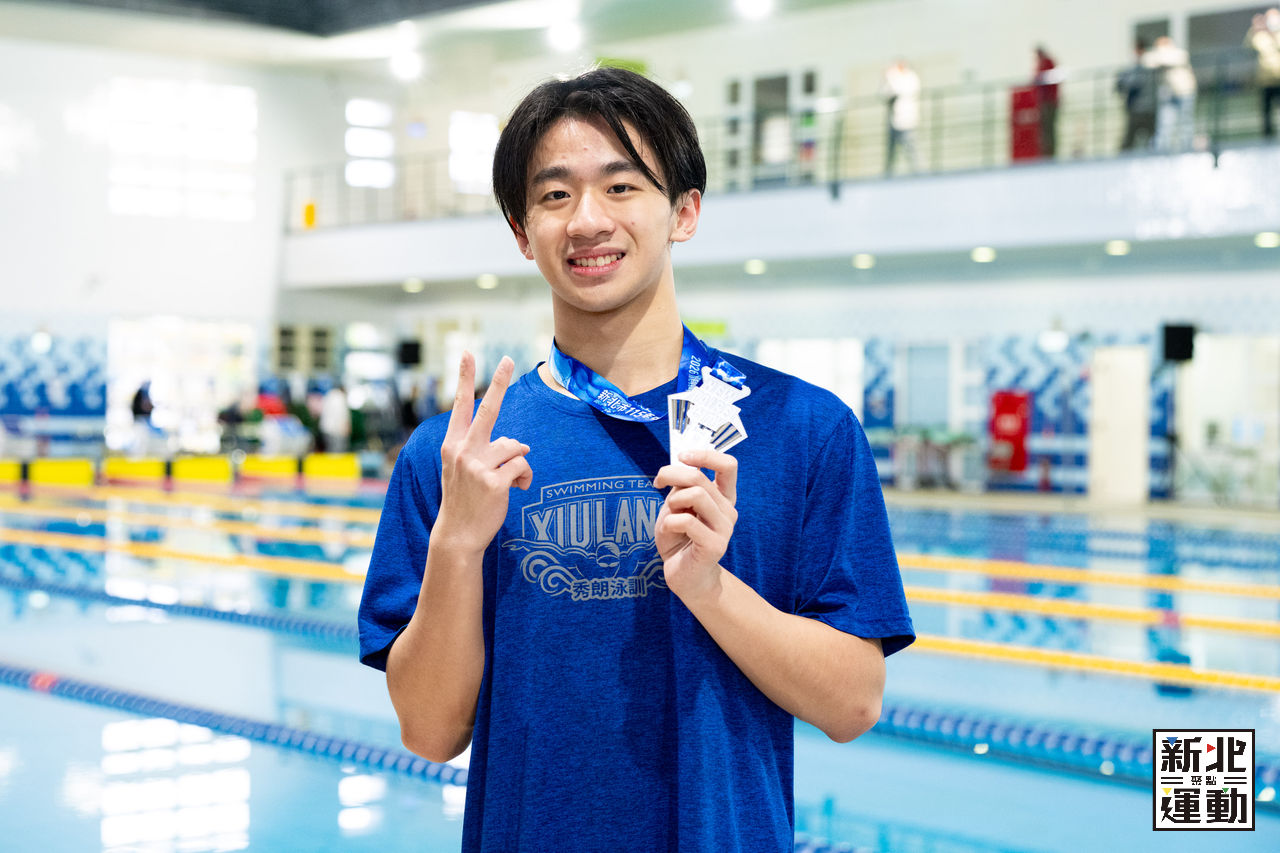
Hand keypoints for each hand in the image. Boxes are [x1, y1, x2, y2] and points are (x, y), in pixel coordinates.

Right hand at [433, 353, 531, 555]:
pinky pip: (522, 467)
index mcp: (453, 445)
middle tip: (508, 359)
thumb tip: (518, 445)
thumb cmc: (464, 499)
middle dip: (499, 382)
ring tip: (509, 481)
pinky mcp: (495, 482)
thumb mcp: (463, 470)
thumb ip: (483, 450)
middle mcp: (463, 451)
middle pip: (488, 410)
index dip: (465, 378)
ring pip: (515, 446)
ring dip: (519, 464)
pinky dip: (524, 478)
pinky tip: (515, 490)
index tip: (468, 353)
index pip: (460, 406)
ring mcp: (478, 466)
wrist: (457, 534)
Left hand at [652, 449, 737, 602]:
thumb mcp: (676, 506)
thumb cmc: (679, 539)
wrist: (684, 576)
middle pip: (700, 477)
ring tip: (668, 515)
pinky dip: (669, 523)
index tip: (682, 456)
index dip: (705, 454)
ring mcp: (724, 528)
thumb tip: (678, 466)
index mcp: (722, 497)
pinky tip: (668, 532)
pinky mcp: (715, 544)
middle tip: (658, 483)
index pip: (728, 465)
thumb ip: (682, 487)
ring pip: (697, 494)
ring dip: (673, 501)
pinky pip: (686, 521)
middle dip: (671, 474)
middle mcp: (728, 510)